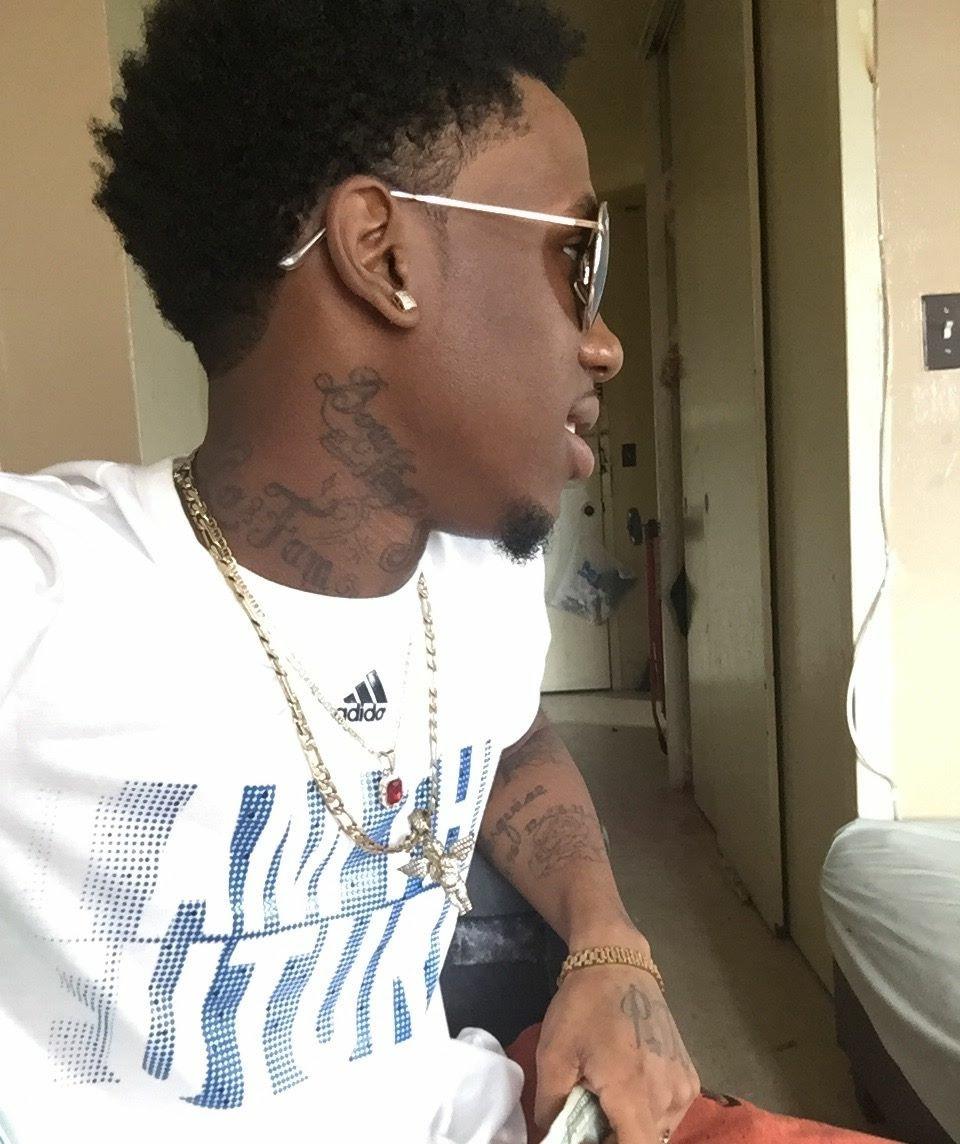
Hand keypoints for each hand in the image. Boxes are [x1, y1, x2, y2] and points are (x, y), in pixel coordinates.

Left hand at [535, 951, 699, 1142]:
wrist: (618, 962)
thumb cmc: (583, 1007)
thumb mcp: (553, 1055)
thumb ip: (551, 1107)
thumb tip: (552, 1136)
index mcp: (633, 1092)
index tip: (590, 1138)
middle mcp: (668, 1095)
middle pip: (645, 1142)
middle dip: (615, 1137)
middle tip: (590, 1117)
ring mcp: (684, 1086)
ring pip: (658, 1131)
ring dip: (632, 1127)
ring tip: (605, 1102)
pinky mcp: (690, 1076)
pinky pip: (669, 1113)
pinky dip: (648, 1113)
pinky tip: (626, 1090)